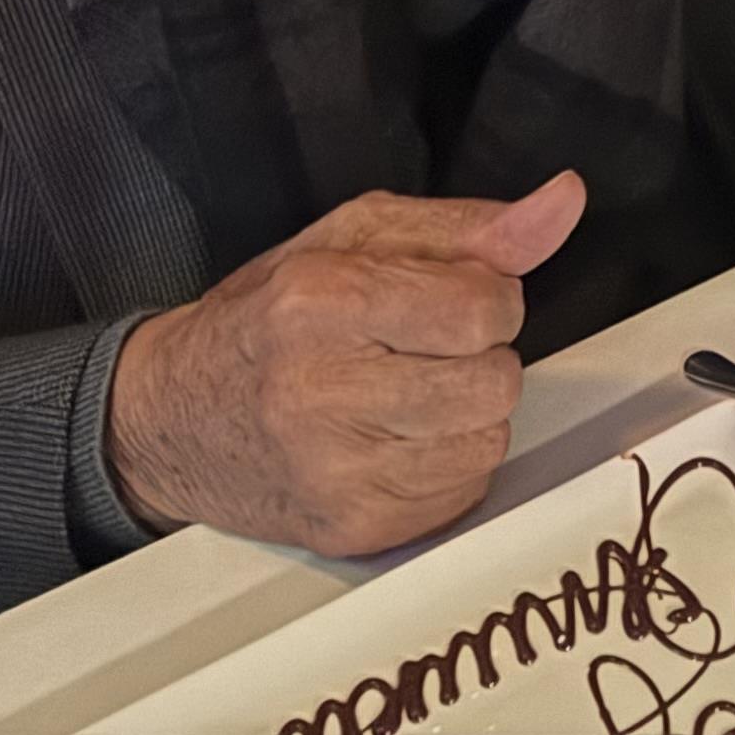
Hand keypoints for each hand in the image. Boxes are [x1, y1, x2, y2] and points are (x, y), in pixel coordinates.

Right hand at [103, 174, 586, 553]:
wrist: (172, 420)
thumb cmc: (266, 317)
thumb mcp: (352, 239)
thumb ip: (468, 226)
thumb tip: (563, 202)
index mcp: (321, 303)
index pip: (480, 307)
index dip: (488, 298)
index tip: (453, 298)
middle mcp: (322, 394)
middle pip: (494, 380)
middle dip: (481, 355)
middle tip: (423, 348)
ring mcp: (336, 475)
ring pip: (488, 439)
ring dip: (469, 412)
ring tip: (407, 392)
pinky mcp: (353, 531)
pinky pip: (463, 493)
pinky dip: (448, 463)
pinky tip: (396, 440)